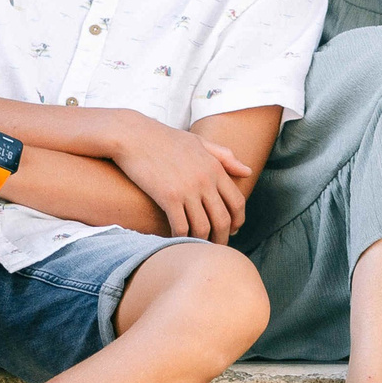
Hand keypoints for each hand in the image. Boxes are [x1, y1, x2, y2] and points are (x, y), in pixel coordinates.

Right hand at [109, 112, 251, 244]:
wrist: (133, 135)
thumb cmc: (164, 138)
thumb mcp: (199, 143)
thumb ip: (224, 157)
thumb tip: (247, 171)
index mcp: (215, 168)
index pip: (237, 202)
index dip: (237, 220)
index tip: (233, 230)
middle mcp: (206, 180)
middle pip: (223, 219)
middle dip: (222, 237)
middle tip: (216, 247)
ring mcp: (188, 189)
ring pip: (203, 227)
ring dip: (202, 241)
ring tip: (197, 246)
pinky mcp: (168, 197)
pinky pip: (181, 227)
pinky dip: (181, 238)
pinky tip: (176, 240)